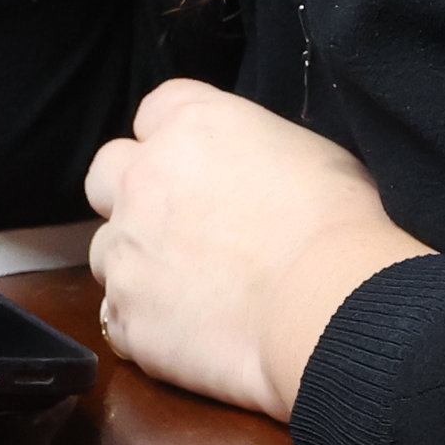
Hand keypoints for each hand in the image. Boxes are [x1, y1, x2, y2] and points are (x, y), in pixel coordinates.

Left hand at [82, 77, 425, 423]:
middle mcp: (143, 178)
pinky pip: (119, 316)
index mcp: (190, 126)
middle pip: (107, 173)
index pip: (154, 112)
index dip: (174, 141)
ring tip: (193, 291)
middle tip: (177, 225)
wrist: (328, 305)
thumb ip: (250, 150)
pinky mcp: (127, 314)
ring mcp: (126, 249)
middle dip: (131, 194)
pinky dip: (147, 323)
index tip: (200, 168)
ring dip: (138, 264)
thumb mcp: (309, 151)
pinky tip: (192, 333)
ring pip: (107, 249)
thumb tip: (245, 171)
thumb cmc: (337, 224)